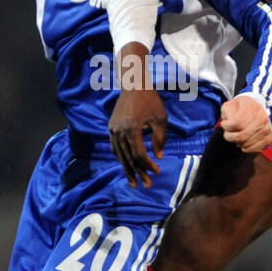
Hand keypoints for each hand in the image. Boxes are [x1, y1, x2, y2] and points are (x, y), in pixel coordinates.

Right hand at [108, 44, 166, 187]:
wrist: (133, 85)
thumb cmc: (150, 100)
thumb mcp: (160, 118)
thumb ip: (160, 139)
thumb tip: (158, 157)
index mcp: (131, 129)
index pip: (139, 154)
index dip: (148, 165)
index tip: (157, 172)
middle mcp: (119, 131)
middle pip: (128, 158)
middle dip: (138, 173)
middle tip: (146, 186)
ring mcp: (112, 130)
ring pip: (120, 155)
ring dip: (127, 169)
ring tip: (134, 182)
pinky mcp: (111, 128)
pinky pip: (115, 148)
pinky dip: (121, 158)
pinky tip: (127, 166)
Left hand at [219, 95, 271, 152]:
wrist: (257, 109)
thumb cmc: (241, 108)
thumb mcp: (231, 104)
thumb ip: (227, 112)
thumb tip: (228, 121)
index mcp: (253, 108)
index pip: (237, 123)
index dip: (227, 126)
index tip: (224, 124)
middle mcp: (262, 119)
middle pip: (241, 136)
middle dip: (229, 137)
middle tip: (227, 133)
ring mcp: (267, 129)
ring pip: (245, 144)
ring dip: (236, 142)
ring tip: (236, 135)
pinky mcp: (269, 138)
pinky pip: (253, 149)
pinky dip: (245, 148)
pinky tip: (243, 141)